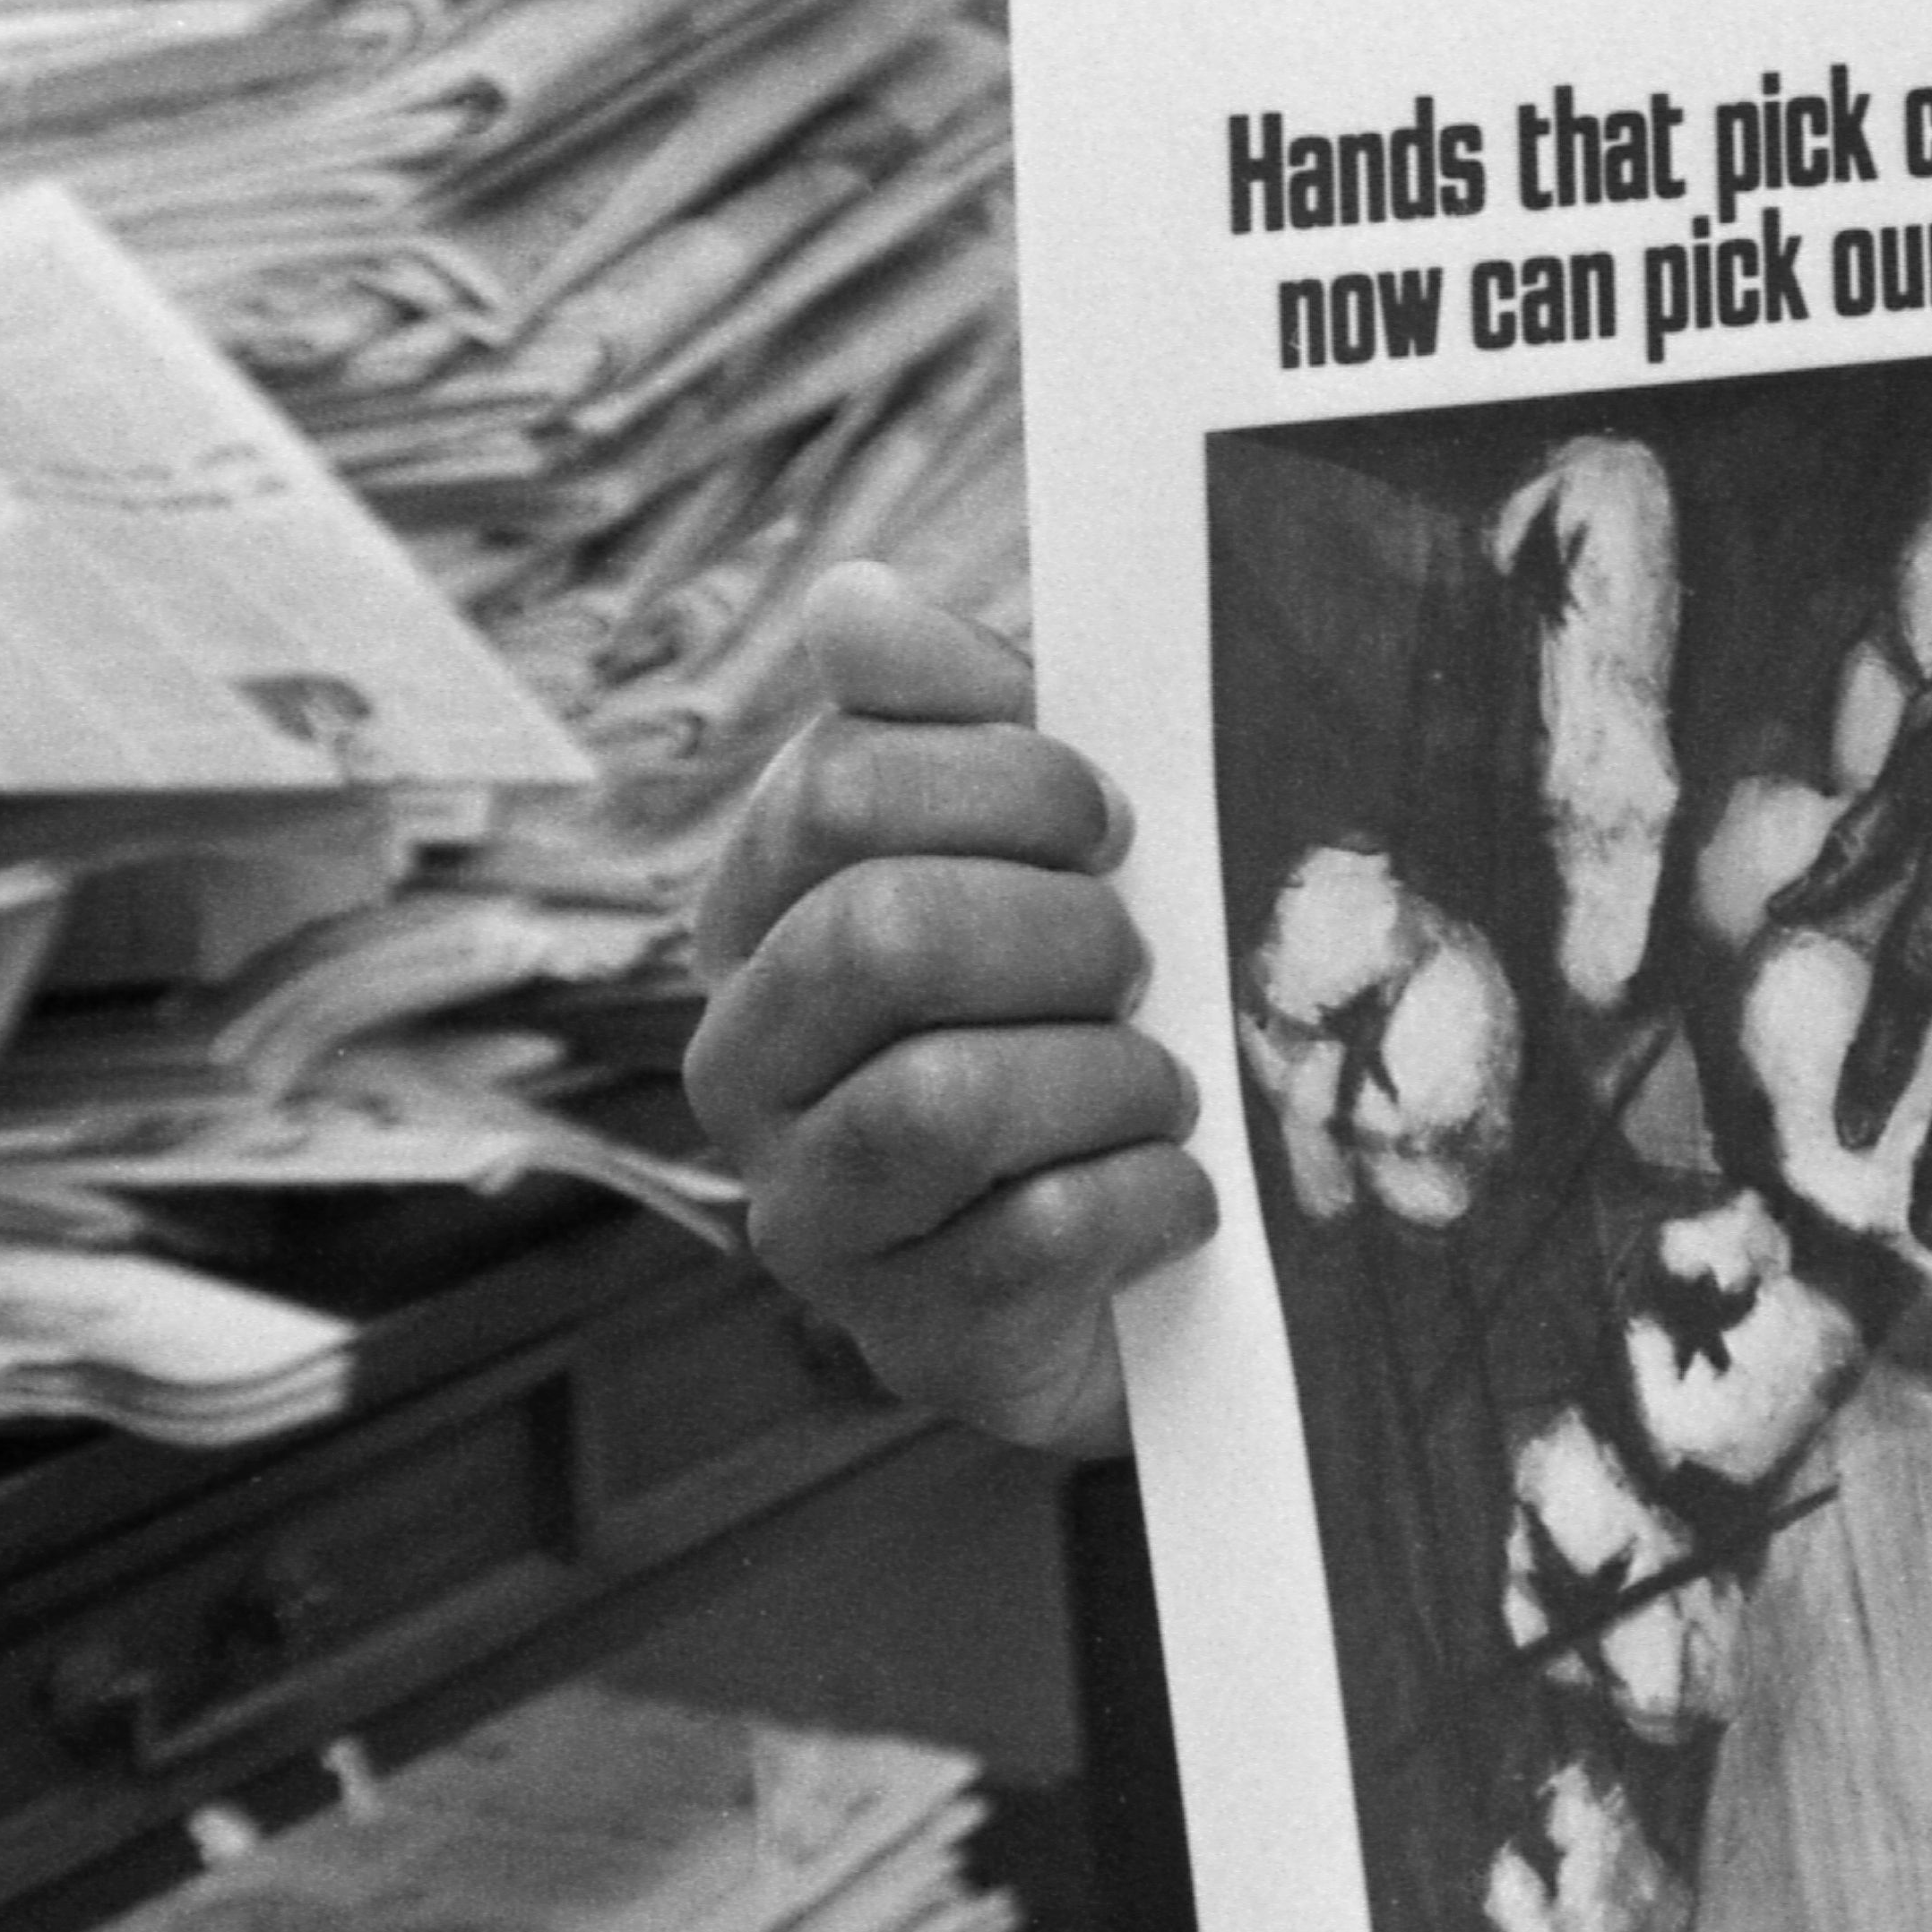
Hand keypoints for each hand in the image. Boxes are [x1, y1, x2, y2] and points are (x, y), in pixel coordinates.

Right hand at [685, 564, 1209, 1457]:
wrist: (1161, 1260)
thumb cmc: (1094, 1010)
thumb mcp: (1052, 846)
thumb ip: (962, 719)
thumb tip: (849, 597)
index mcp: (767, 914)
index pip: (840, 790)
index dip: (1007, 784)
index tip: (1110, 820)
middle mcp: (749, 1063)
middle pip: (880, 937)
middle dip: (1061, 932)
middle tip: (1143, 958)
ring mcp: (814, 1211)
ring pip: (943, 1099)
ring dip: (1106, 1075)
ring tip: (1162, 1084)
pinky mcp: (912, 1334)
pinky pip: (1032, 1237)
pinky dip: (1145, 1198)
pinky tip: (1182, 1189)